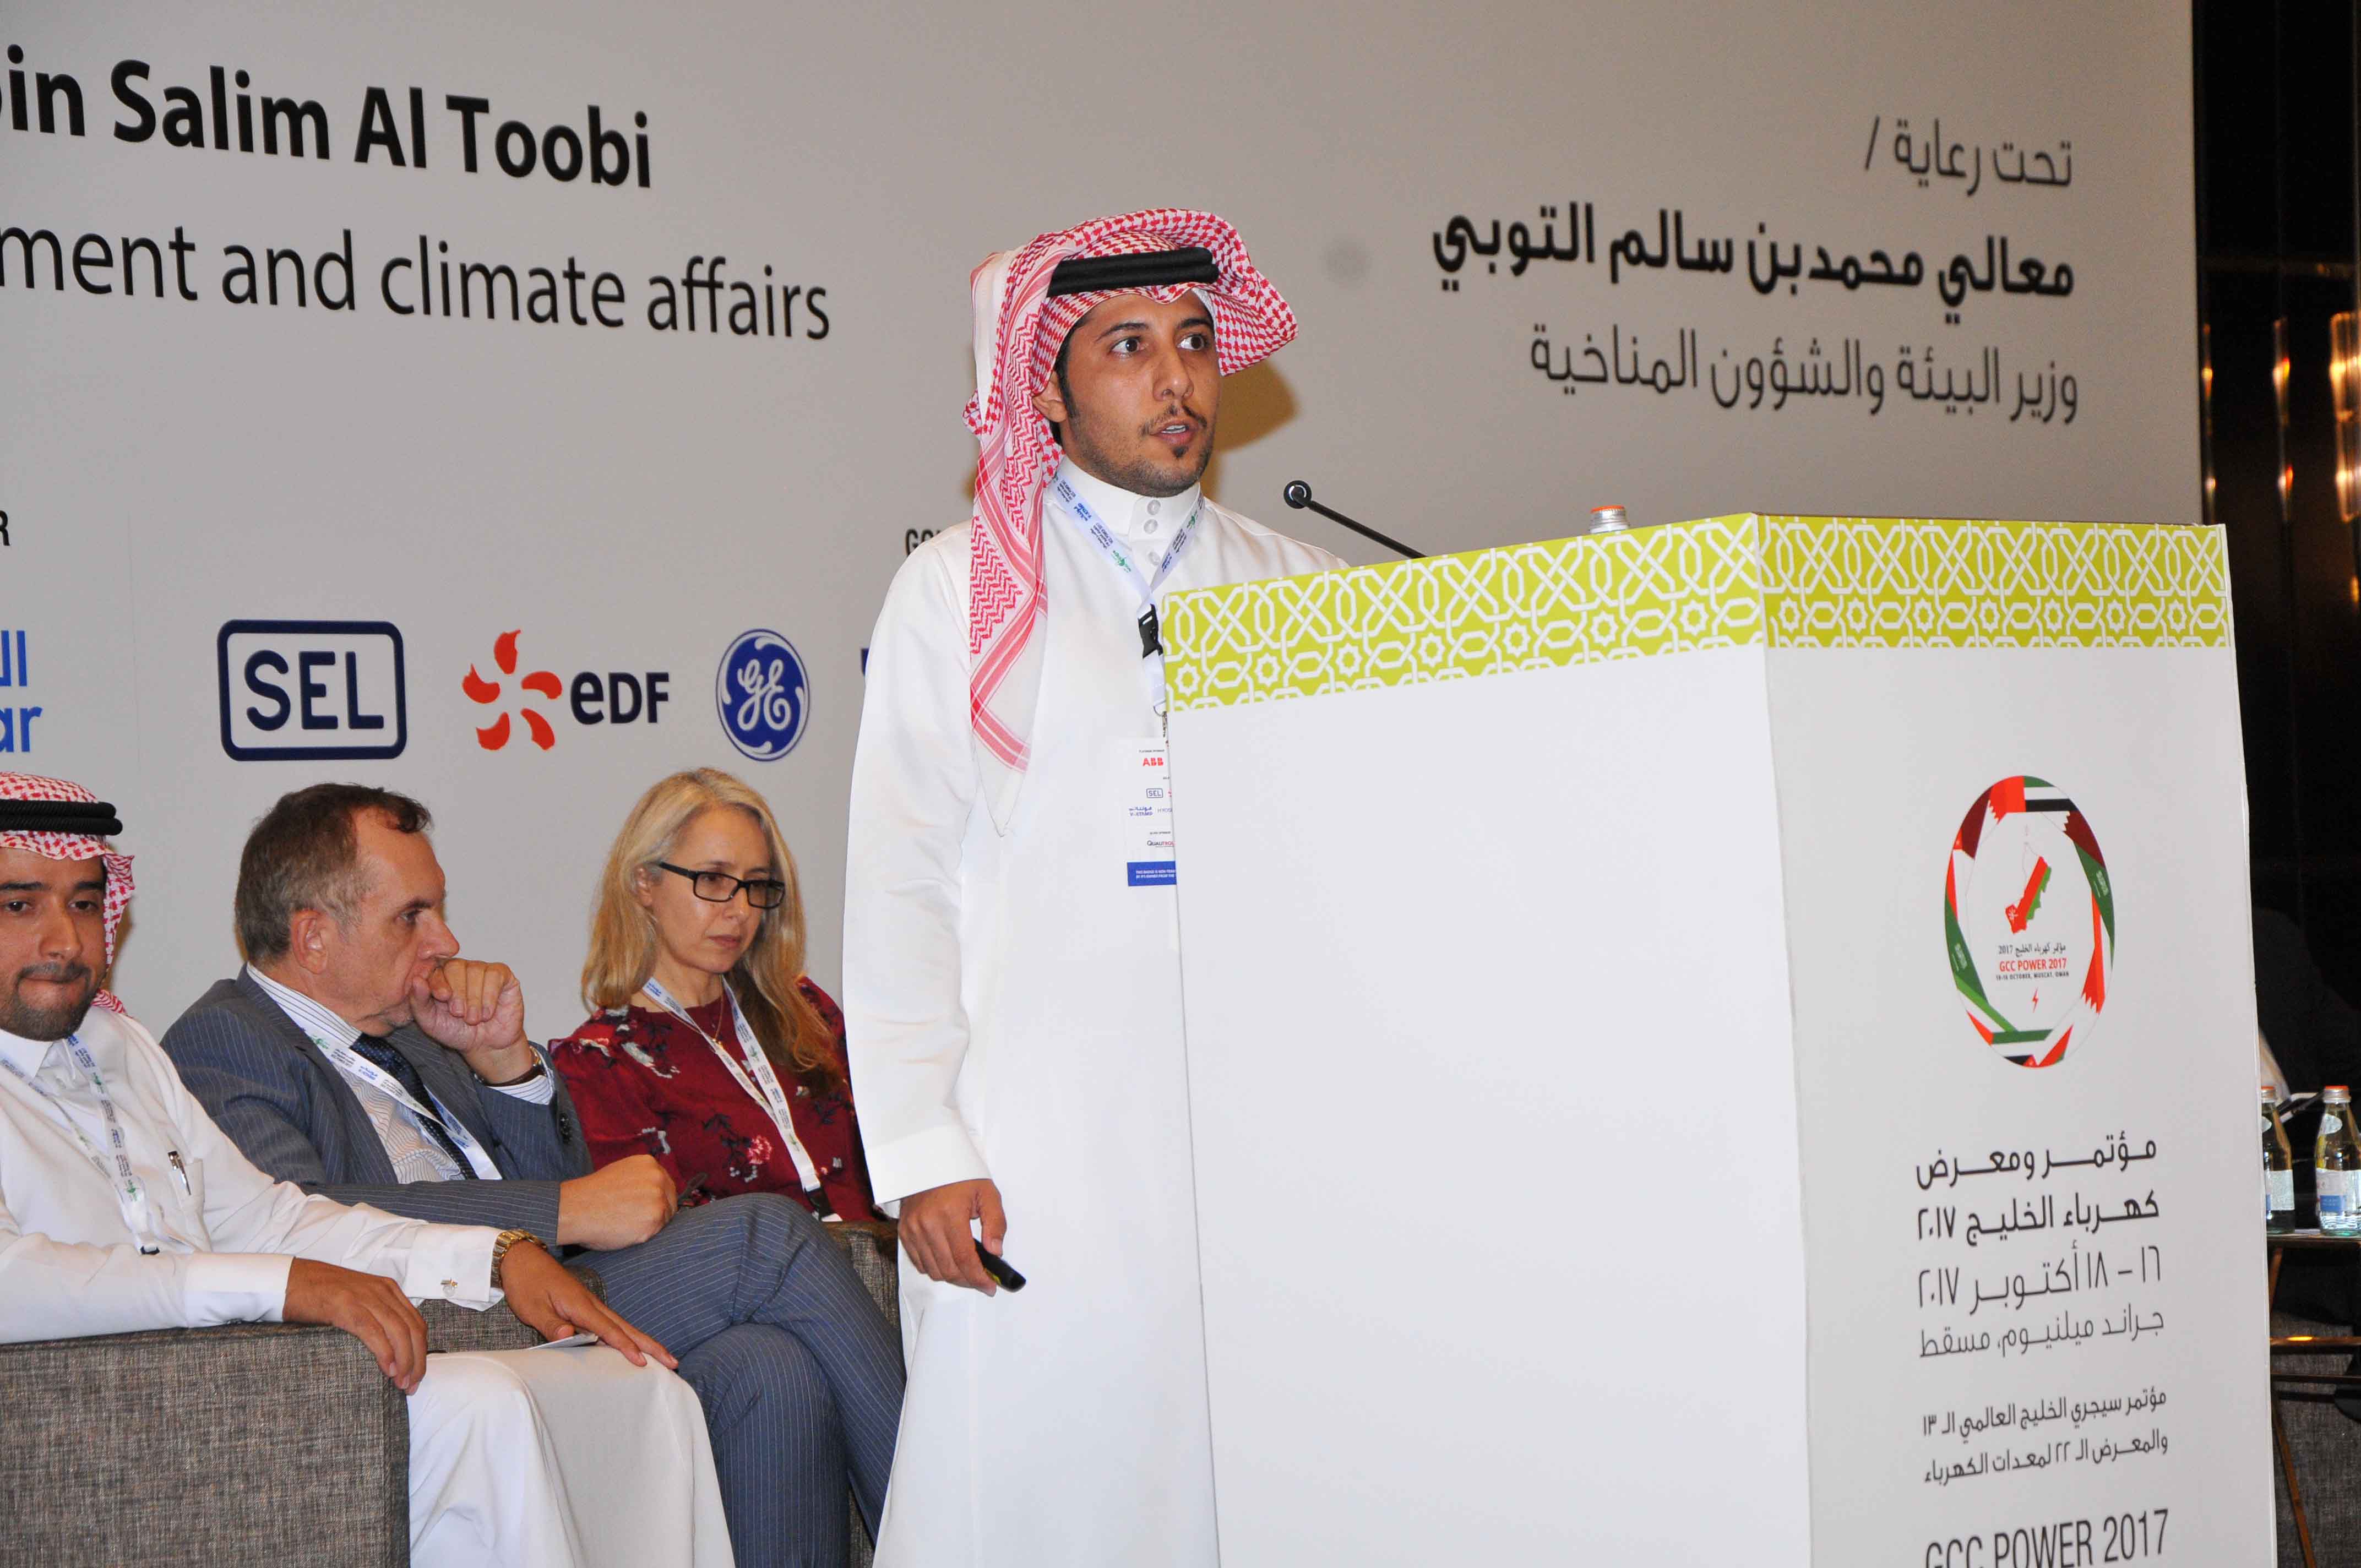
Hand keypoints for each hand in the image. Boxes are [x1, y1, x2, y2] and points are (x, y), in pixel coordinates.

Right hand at [283, 1257, 429, 1392]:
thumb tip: (390, 1350)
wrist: (290, 1280)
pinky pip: (373, 1331)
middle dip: (417, 1360)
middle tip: (412, 1385)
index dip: (421, 1351)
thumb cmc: (321, 1294)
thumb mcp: (358, 1300)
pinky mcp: (346, 1306)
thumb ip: (376, 1315)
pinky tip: (387, 1368)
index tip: (417, 1374)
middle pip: (413, 1329)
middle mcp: (382, 1292)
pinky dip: (385, 1352)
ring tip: (401, 1382)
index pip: (417, 1323)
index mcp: (388, 1290)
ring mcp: (365, 1297)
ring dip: (405, 1361)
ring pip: (398, 1331)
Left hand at [410, 958, 532, 1081]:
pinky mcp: (502, 975)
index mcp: (440, 976)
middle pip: (455, 966)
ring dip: (474, 999)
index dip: (438, 980)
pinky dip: (490, 997)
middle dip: (457, 992)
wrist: (486, 1045)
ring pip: (476, 971)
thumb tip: (416, 979)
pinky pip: (495, 976)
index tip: (442, 997)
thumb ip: (419, 1002)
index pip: (434, 966)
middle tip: (459, 1013)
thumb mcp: (431, 1022)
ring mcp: (482, 970)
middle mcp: (461, 969)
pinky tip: (488, 1013)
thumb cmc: (457, 1032)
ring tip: (473, 1019)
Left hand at [498, 1241, 675, 1368]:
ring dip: (643, 1340)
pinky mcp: (586, 1306)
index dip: (625, 1347)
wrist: (521, 1258)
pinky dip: (627, 1335)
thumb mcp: (531, 1307)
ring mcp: (591, 1304)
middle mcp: (592, 1304)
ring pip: (622, 1325)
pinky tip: (632, 1344)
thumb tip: (569, 1337)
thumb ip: (551, 1324)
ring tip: (662, 1355)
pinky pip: (612, 1324)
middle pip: (626, 1327)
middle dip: (650, 1344)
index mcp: (580, 1305)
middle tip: (672, 1361)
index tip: (642, 1362)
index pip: (608, 1330)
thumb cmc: (525, 1283)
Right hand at [555, 1154, 677, 1249]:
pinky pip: (655, 1232)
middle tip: (636, 1219)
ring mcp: (657, 1199)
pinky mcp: (654, 1219)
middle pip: (670, 1201)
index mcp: (649, 1164)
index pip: (666, 1185)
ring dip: (650, 1225)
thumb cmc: (592, 1193)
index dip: (658, 1198)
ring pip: (664, 1218)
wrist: (576, 1208)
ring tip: (626, 1223)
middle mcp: (658, 1178)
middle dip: (657, 1212)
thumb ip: (641, 1178)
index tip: (646, 1207)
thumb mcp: (621, 1172)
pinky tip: (625, 1230)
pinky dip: (643, 1235)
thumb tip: (656, 1191)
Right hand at [898, 1178, 1005, 1294]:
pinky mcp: (904, 1232)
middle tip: (981, 1280)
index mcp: (950, 1214)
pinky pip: (919, 1263)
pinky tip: (948, 1260)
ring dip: (952, 1276)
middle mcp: (927, 1224)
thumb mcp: (987, 1193)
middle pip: (948, 1269)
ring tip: (966, 1270)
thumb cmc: (960, 1176)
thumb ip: (996, 1223)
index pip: (964, 1258)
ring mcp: (913, 1229)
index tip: (989, 1286)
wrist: (929, 1162)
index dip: (978, 1278)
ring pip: (933, 1270)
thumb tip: (996, 1251)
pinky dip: (935, 1267)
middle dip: (967, 1281)